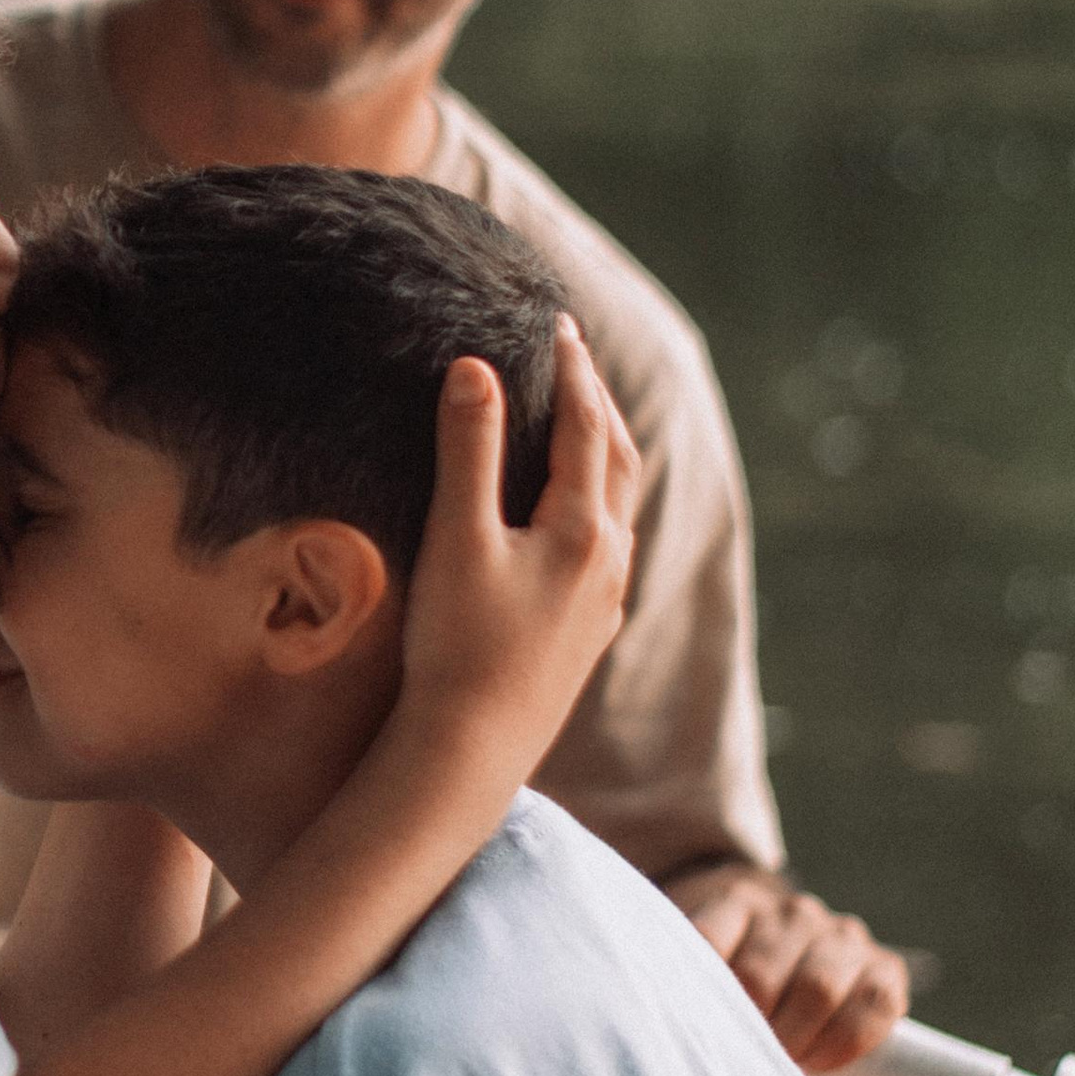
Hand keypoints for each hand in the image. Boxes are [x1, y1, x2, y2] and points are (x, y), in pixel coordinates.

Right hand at [398, 319, 639, 785]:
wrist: (472, 752)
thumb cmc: (458, 645)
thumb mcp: (456, 537)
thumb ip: (467, 450)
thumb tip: (477, 367)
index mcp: (583, 529)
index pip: (586, 426)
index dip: (571, 370)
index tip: (556, 323)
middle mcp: (608, 560)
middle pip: (617, 459)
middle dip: (597, 401)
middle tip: (573, 356)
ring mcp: (603, 600)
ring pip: (617, 505)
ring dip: (602, 451)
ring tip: (580, 420)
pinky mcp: (586, 633)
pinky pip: (606, 546)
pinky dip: (594, 502)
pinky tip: (571, 515)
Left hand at [667, 861, 905, 1072]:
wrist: (791, 965)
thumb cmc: (733, 978)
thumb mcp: (699, 968)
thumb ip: (683, 982)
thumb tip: (667, 1022)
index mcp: (737, 901)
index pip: (705, 942)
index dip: (700, 997)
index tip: (696, 1031)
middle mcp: (792, 911)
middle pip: (759, 977)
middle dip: (748, 1029)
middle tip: (740, 1060)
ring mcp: (841, 934)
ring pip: (817, 989)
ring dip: (794, 1041)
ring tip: (779, 1063)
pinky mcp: (885, 967)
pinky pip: (874, 1004)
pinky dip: (843, 1043)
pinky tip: (818, 1062)